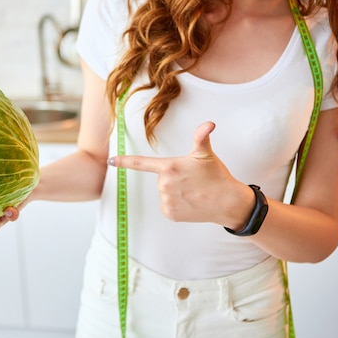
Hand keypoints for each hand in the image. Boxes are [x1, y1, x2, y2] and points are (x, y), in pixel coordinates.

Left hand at [108, 122, 250, 226]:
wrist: (227, 202)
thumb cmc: (216, 176)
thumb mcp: (206, 154)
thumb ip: (201, 137)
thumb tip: (209, 124)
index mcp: (169, 167)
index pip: (141, 164)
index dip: (124, 162)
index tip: (110, 161)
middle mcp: (164, 185)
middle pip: (161, 178)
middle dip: (173, 177)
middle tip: (193, 180)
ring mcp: (166, 201)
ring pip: (164, 192)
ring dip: (176, 191)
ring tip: (194, 192)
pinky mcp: (170, 213)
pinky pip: (167, 205)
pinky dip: (176, 204)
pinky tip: (191, 203)